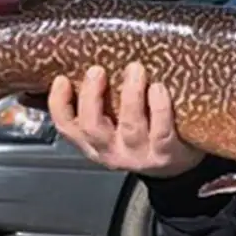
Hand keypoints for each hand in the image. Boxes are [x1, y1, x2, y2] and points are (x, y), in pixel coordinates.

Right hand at [48, 61, 204, 177]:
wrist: (175, 167)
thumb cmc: (141, 136)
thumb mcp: (113, 127)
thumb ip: (99, 105)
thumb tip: (81, 68)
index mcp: (94, 143)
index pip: (67, 127)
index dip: (59, 104)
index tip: (62, 80)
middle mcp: (113, 151)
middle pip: (93, 127)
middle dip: (92, 97)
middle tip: (97, 70)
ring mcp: (139, 155)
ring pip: (130, 126)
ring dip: (131, 96)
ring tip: (135, 70)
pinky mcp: (165, 153)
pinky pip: (161, 131)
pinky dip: (159, 108)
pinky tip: (158, 88)